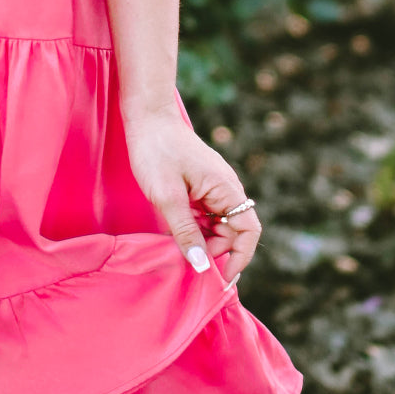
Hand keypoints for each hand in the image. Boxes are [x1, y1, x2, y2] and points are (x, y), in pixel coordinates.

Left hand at [123, 105, 261, 284]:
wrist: (146, 115)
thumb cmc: (156, 151)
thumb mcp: (167, 197)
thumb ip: (185, 232)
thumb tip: (202, 266)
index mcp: (226, 188)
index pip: (248, 231)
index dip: (240, 257)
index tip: (221, 278)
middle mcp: (226, 187)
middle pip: (233, 230)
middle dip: (216, 250)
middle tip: (190, 264)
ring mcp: (213, 184)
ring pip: (218, 223)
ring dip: (203, 239)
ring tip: (180, 249)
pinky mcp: (200, 183)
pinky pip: (205, 212)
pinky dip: (195, 225)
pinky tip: (176, 231)